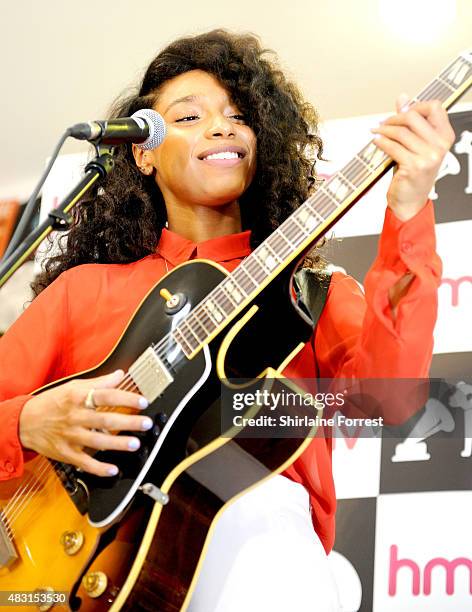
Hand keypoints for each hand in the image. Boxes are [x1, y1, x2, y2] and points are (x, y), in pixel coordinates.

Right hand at [19, 369, 152, 476]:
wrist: (24, 422)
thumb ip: (99, 382)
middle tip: (146, 423)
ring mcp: (70, 436)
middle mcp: (75, 417)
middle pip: (105, 419)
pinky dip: (99, 468)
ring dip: (118, 443)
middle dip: (128, 422)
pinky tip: (113, 469)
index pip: (105, 396)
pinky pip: (85, 462)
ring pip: (97, 441)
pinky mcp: (66, 453)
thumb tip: (120, 374)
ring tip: (135, 443)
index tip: (142, 401)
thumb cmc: (51, 403)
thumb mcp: (73, 387)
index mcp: (77, 398)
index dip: (125, 398)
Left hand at [371, 94, 454, 220]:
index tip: (402, 110)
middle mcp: (439, 146)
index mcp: (445, 137)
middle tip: (383, 123)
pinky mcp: (413, 166)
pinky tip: (376, 141)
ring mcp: (428, 157)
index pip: (435, 107)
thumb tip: (403, 97)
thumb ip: (410, 121)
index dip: (415, 105)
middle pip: (414, 117)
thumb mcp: (416, 145)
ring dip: (384, 130)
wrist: (410, 200)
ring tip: (376, 131)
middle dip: (394, 118)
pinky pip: (392, 147)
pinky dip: (381, 142)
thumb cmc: (414, 173)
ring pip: (401, 132)